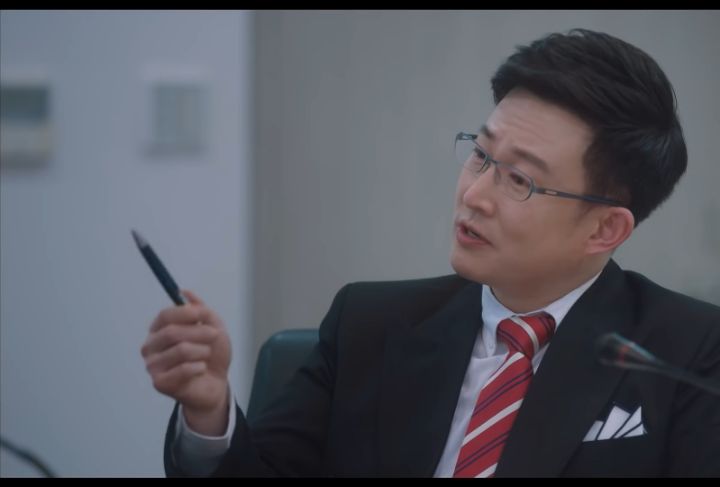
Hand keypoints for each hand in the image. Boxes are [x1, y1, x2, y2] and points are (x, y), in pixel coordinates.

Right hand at [141, 290, 231, 434]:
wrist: (216, 384)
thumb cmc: (210, 355)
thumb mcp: (213, 326)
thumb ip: (201, 310)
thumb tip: (185, 292)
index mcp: (159, 330)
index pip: (165, 315)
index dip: (185, 313)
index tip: (203, 314)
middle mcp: (151, 346)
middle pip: (172, 332)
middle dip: (199, 332)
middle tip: (215, 335)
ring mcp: (152, 365)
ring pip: (180, 350)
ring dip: (202, 351)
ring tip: (206, 355)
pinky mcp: (159, 382)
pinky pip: (181, 370)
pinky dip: (198, 367)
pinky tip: (201, 368)